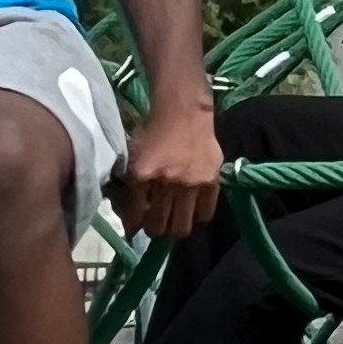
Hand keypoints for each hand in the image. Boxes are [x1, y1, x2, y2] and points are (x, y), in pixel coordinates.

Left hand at [115, 106, 222, 239]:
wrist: (183, 113)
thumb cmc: (153, 134)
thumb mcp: (133, 160)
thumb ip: (132, 189)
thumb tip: (133, 222)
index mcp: (141, 175)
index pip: (134, 217)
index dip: (134, 226)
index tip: (136, 227)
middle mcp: (166, 182)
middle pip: (158, 227)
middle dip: (154, 230)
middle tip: (156, 224)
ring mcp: (190, 183)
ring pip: (182, 227)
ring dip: (175, 228)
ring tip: (175, 220)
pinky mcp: (211, 181)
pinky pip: (205, 213)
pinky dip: (197, 217)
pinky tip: (192, 209)